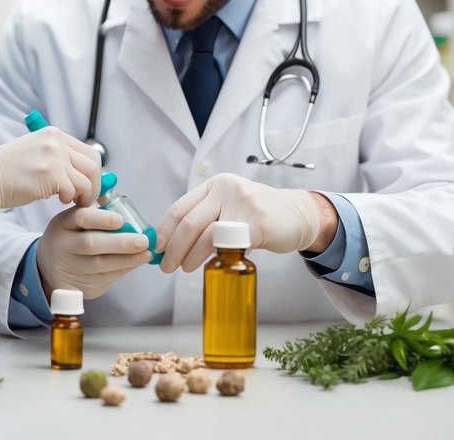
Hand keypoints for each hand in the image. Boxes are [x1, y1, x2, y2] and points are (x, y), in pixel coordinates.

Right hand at [0, 127, 99, 210]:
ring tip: (71, 201)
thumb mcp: (36, 152)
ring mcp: (54, 157)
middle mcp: (57, 142)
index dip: (94, 173)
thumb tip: (85, 175)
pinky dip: (69, 199)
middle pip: (94, 165)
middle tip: (86, 199)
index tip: (90, 186)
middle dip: (95, 186)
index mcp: (55, 134)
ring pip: (87, 180)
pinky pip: (73, 191)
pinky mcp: (50, 174)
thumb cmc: (7, 171)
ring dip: (83, 195)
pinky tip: (58, 200)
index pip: (90, 152)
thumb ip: (59, 158)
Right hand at [36, 205, 153, 299]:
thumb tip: (129, 215)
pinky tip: (136, 263)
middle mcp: (61, 245)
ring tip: (146, 253)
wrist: (49, 265)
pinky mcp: (75, 286)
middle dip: (121, 243)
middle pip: (91, 244)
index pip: (81, 218)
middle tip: (144, 241)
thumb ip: (97, 216)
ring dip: (127, 259)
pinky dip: (122, 270)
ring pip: (99, 266)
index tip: (122, 220)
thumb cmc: (72, 238)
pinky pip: (102, 279)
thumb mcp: (75, 222)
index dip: (102, 219)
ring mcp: (67, 267)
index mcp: (63, 223)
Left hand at [155, 173, 322, 272]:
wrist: (298, 214)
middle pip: (189, 223)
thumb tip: (171, 242)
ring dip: (190, 256)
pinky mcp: (258, 223)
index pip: (180, 207)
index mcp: (215, 185)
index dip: (164, 230)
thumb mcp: (229, 205)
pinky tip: (214, 263)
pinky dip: (217, 257)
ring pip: (207, 236)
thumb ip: (205, 217)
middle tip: (166, 266)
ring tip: (185, 268)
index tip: (156, 248)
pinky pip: (229, 245)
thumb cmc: (258, 215)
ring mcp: (243, 205)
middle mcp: (227, 190)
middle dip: (173, 248)